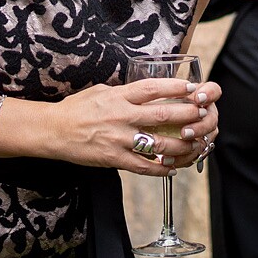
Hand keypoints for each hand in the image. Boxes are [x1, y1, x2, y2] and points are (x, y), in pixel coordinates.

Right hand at [45, 78, 222, 175]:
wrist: (54, 131)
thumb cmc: (76, 108)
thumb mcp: (100, 91)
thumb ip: (123, 92)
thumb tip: (144, 90)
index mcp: (119, 97)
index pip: (152, 89)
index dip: (175, 88)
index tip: (192, 88)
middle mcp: (121, 117)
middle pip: (161, 115)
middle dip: (187, 115)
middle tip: (203, 114)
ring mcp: (119, 139)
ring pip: (157, 144)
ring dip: (180, 145)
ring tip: (196, 144)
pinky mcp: (114, 159)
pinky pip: (143, 166)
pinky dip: (160, 169)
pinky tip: (173, 168)